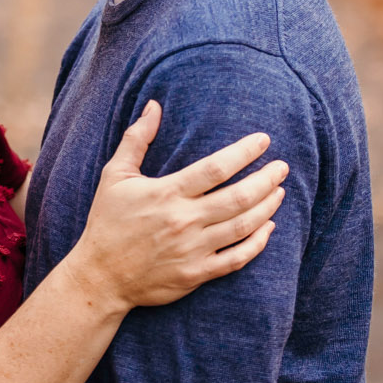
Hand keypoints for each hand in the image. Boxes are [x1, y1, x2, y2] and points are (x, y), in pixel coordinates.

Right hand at [68, 100, 285, 310]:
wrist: (100, 277)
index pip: (216, 168)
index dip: (244, 152)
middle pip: (238, 197)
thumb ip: (136, 139)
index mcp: (166, 194)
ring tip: (279, 191)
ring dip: (267, 207)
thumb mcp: (114, 176)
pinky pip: (237, 259)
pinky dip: (258, 244)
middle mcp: (183, 221)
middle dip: (266, 179)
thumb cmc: (107, 222)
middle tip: (283, 167)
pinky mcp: (196, 275)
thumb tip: (154, 105)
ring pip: (243, 227)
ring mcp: (192, 251)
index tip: (264, 140)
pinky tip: (268, 228)